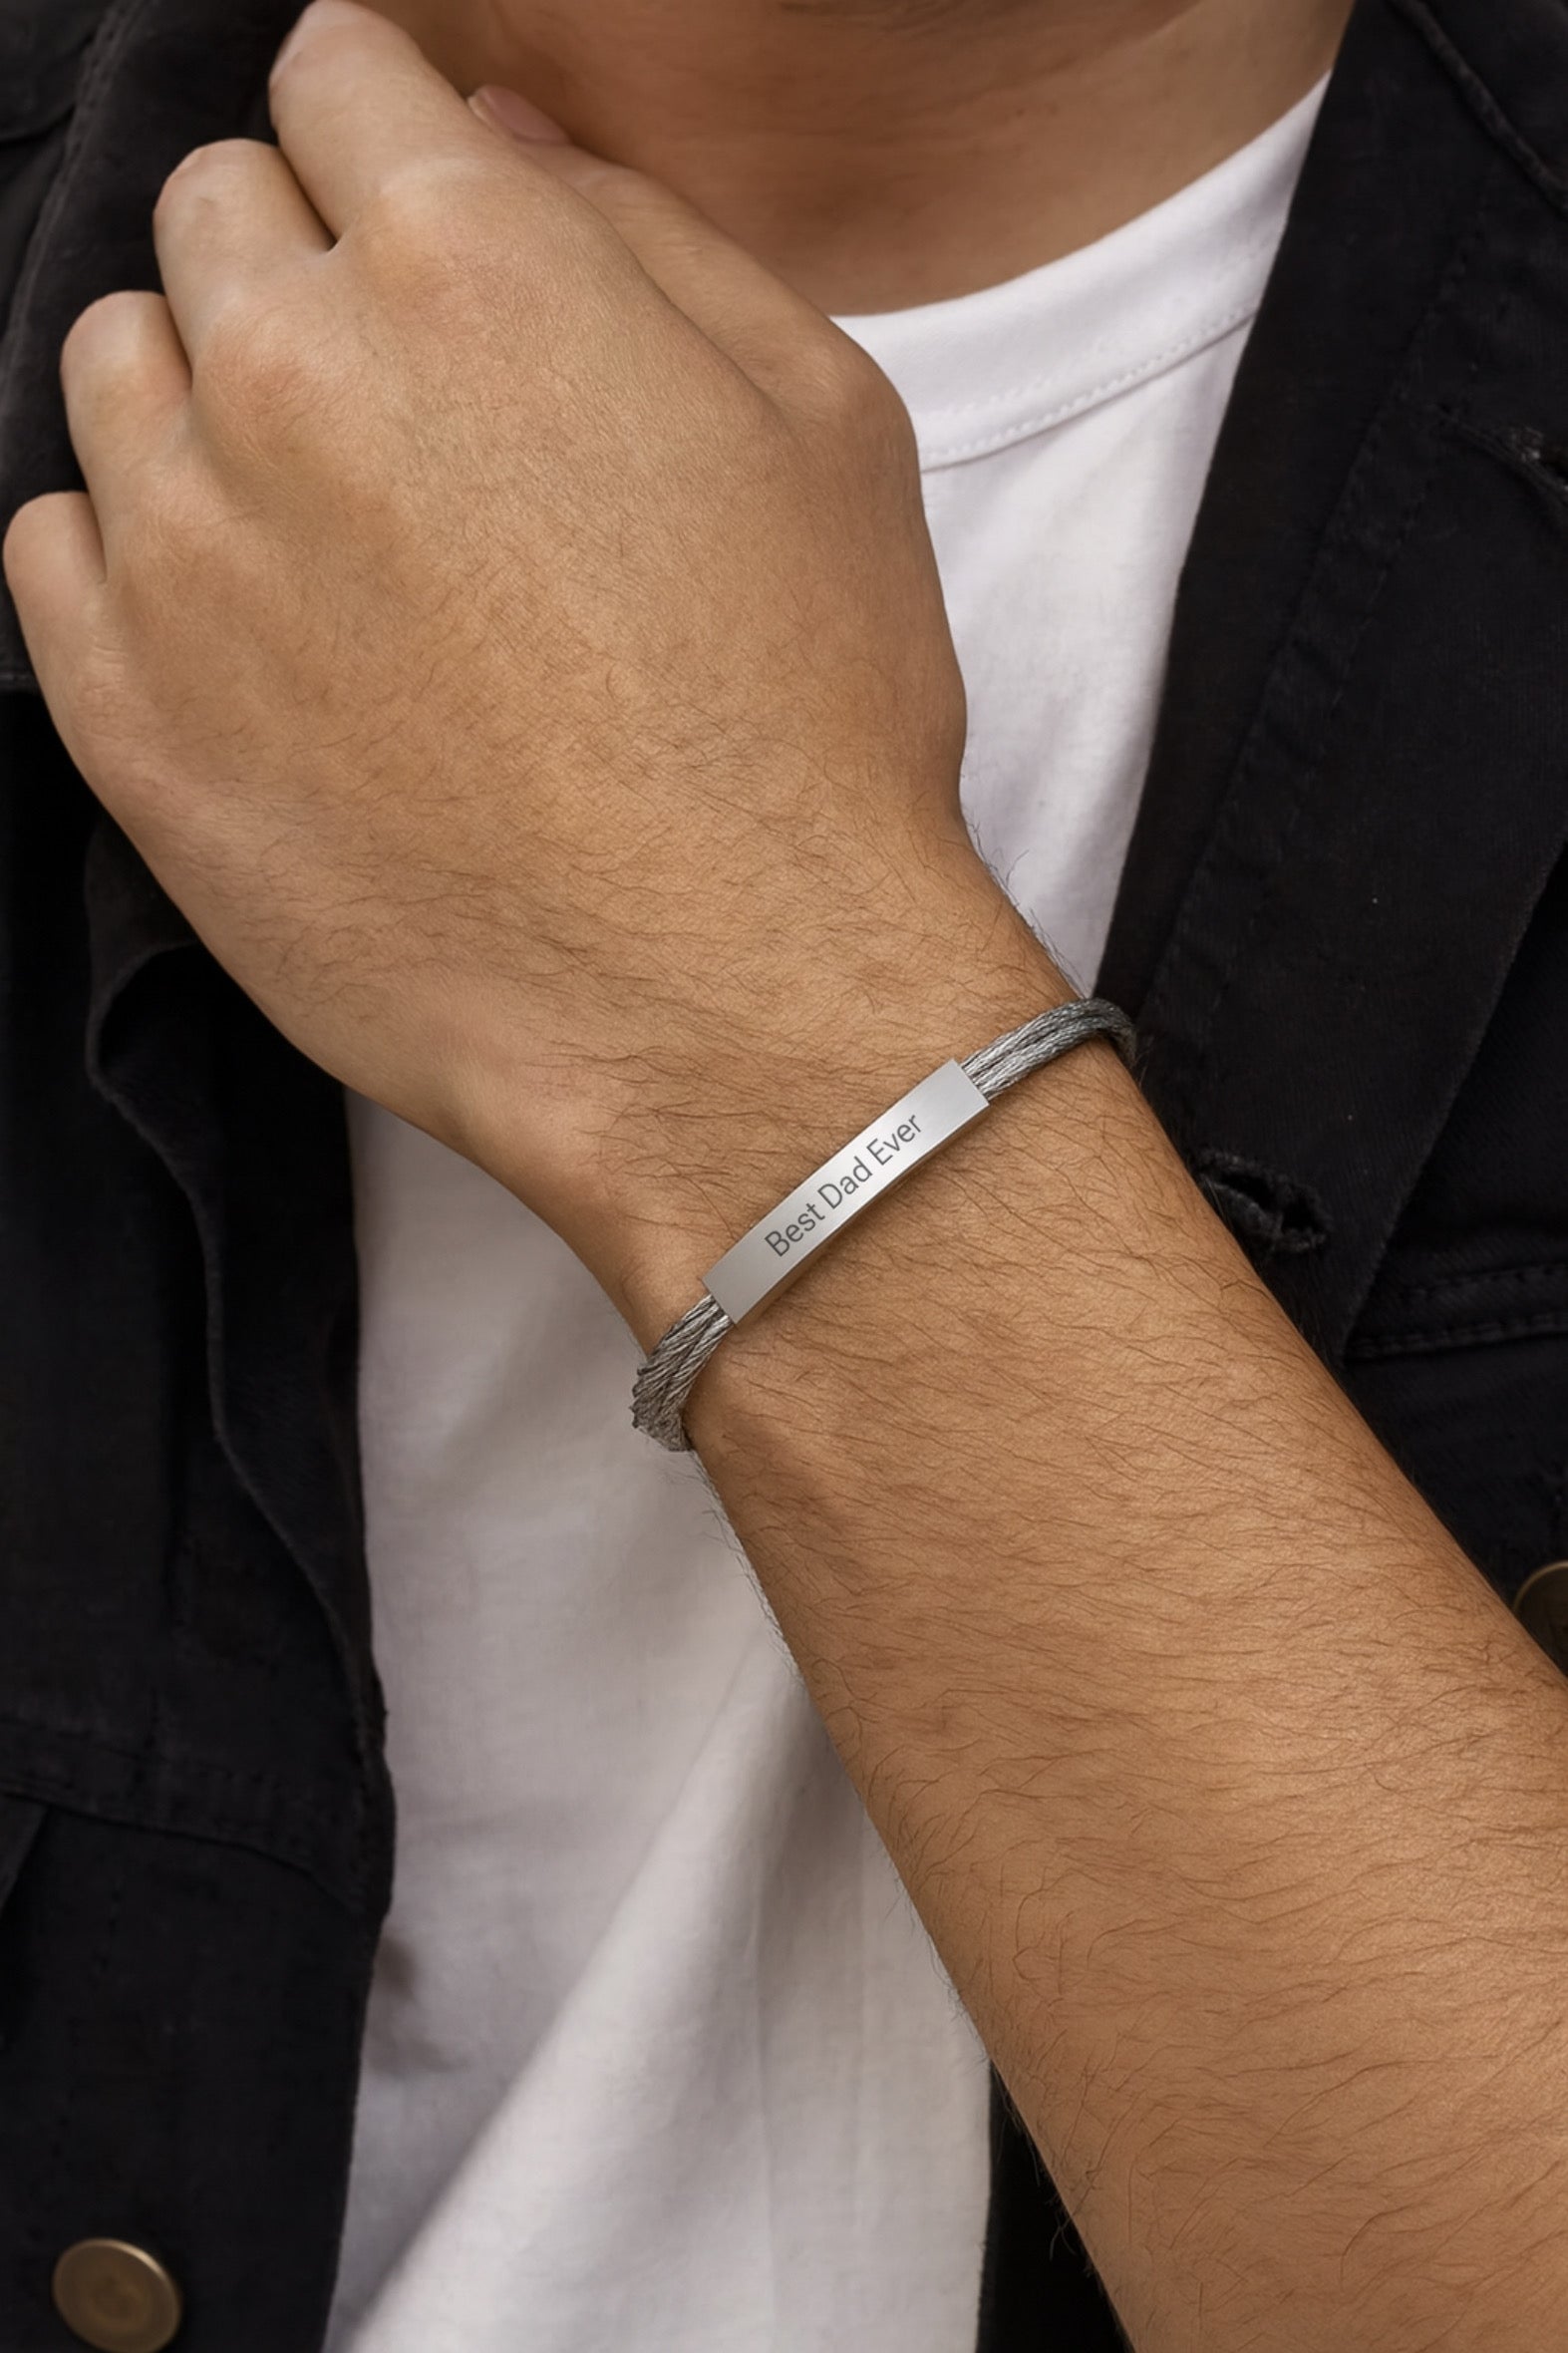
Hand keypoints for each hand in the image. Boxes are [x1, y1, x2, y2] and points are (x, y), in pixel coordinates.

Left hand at [3, 0, 1054, 1328]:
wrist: (728, 1004)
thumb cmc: (807, 727)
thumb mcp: (824, 424)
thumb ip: (646, 235)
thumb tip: (496, 139)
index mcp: (472, 261)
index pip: (340, 73)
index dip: (389, 132)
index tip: (414, 210)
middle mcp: (292, 370)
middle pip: (215, 209)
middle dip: (300, 262)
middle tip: (403, 398)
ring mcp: (185, 546)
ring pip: (115, 364)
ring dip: (205, 396)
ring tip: (327, 521)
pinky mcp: (123, 711)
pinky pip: (50, 544)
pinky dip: (130, 551)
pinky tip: (250, 623)